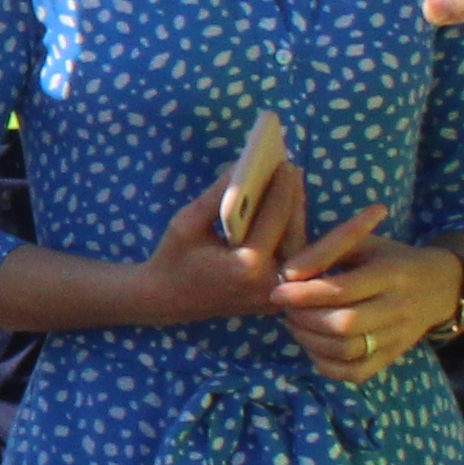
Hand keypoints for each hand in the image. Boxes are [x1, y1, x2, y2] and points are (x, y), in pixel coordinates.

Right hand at [127, 144, 308, 324]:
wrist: (167, 301)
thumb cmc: (173, 259)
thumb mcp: (187, 223)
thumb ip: (217, 196)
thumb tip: (242, 166)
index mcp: (247, 265)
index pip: (275, 218)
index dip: (282, 188)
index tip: (285, 164)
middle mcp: (269, 282)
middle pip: (293, 233)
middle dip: (294, 199)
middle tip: (292, 170)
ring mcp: (275, 294)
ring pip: (296, 249)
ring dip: (295, 217)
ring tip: (292, 187)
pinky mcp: (274, 297)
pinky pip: (289, 262)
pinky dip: (289, 236)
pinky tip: (286, 213)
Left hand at [272, 211, 462, 383]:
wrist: (440, 286)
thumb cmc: (391, 259)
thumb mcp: (365, 243)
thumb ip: (327, 251)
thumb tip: (289, 273)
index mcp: (390, 274)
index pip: (342, 291)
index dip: (304, 294)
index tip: (278, 291)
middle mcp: (397, 309)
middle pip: (344, 324)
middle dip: (304, 318)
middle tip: (286, 308)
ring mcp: (397, 338)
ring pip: (347, 351)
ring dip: (309, 341)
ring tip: (295, 323)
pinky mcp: (392, 357)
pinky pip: (356, 373)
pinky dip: (326, 365)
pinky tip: (313, 346)